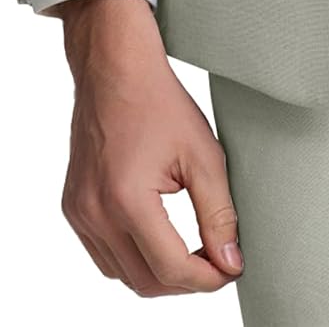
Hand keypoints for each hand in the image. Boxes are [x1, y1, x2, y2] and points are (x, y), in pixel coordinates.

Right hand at [58, 0, 243, 295]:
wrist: (116, 69)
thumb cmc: (160, 102)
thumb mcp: (204, 155)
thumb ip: (219, 214)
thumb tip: (230, 261)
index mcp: (127, 200)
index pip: (170, 268)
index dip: (207, 278)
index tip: (231, 269)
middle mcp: (95, 213)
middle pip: (145, 281)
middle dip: (185, 281)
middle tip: (217, 263)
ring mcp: (79, 213)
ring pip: (121, 274)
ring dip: (159, 274)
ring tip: (193, 253)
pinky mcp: (74, 208)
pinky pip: (103, 255)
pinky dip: (133, 258)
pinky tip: (160, 239)